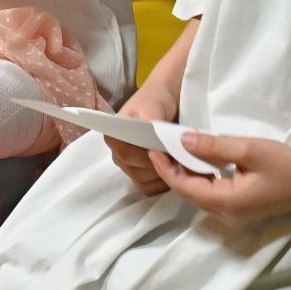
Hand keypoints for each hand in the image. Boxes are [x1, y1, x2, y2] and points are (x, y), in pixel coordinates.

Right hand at [107, 80, 181, 196]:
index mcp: (113, 135)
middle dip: (157, 163)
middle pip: (133, 169)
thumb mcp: (153, 105)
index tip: (162, 146)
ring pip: (142, 180)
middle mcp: (117, 153)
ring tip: (176, 158)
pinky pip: (148, 189)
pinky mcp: (141, 176)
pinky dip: (162, 183)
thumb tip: (150, 140)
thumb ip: (150, 121)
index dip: (144, 154)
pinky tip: (173, 169)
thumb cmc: (157, 100)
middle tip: (175, 152)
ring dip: (161, 173)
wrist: (167, 101)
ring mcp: (128, 166)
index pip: (125, 153)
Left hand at [149, 134, 290, 227]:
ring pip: (199, 195)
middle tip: (160, 145)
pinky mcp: (241, 210)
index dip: (165, 168)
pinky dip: (201, 178)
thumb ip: (213, 146)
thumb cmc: (284, 164)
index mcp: (226, 203)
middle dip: (172, 170)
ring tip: (175, 150)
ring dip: (186, 174)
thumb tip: (182, 140)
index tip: (151, 147)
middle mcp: (226, 215)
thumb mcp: (247, 149)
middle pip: (189, 193)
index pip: (183, 186)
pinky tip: (199, 161)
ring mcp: (234, 216)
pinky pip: (212, 195)